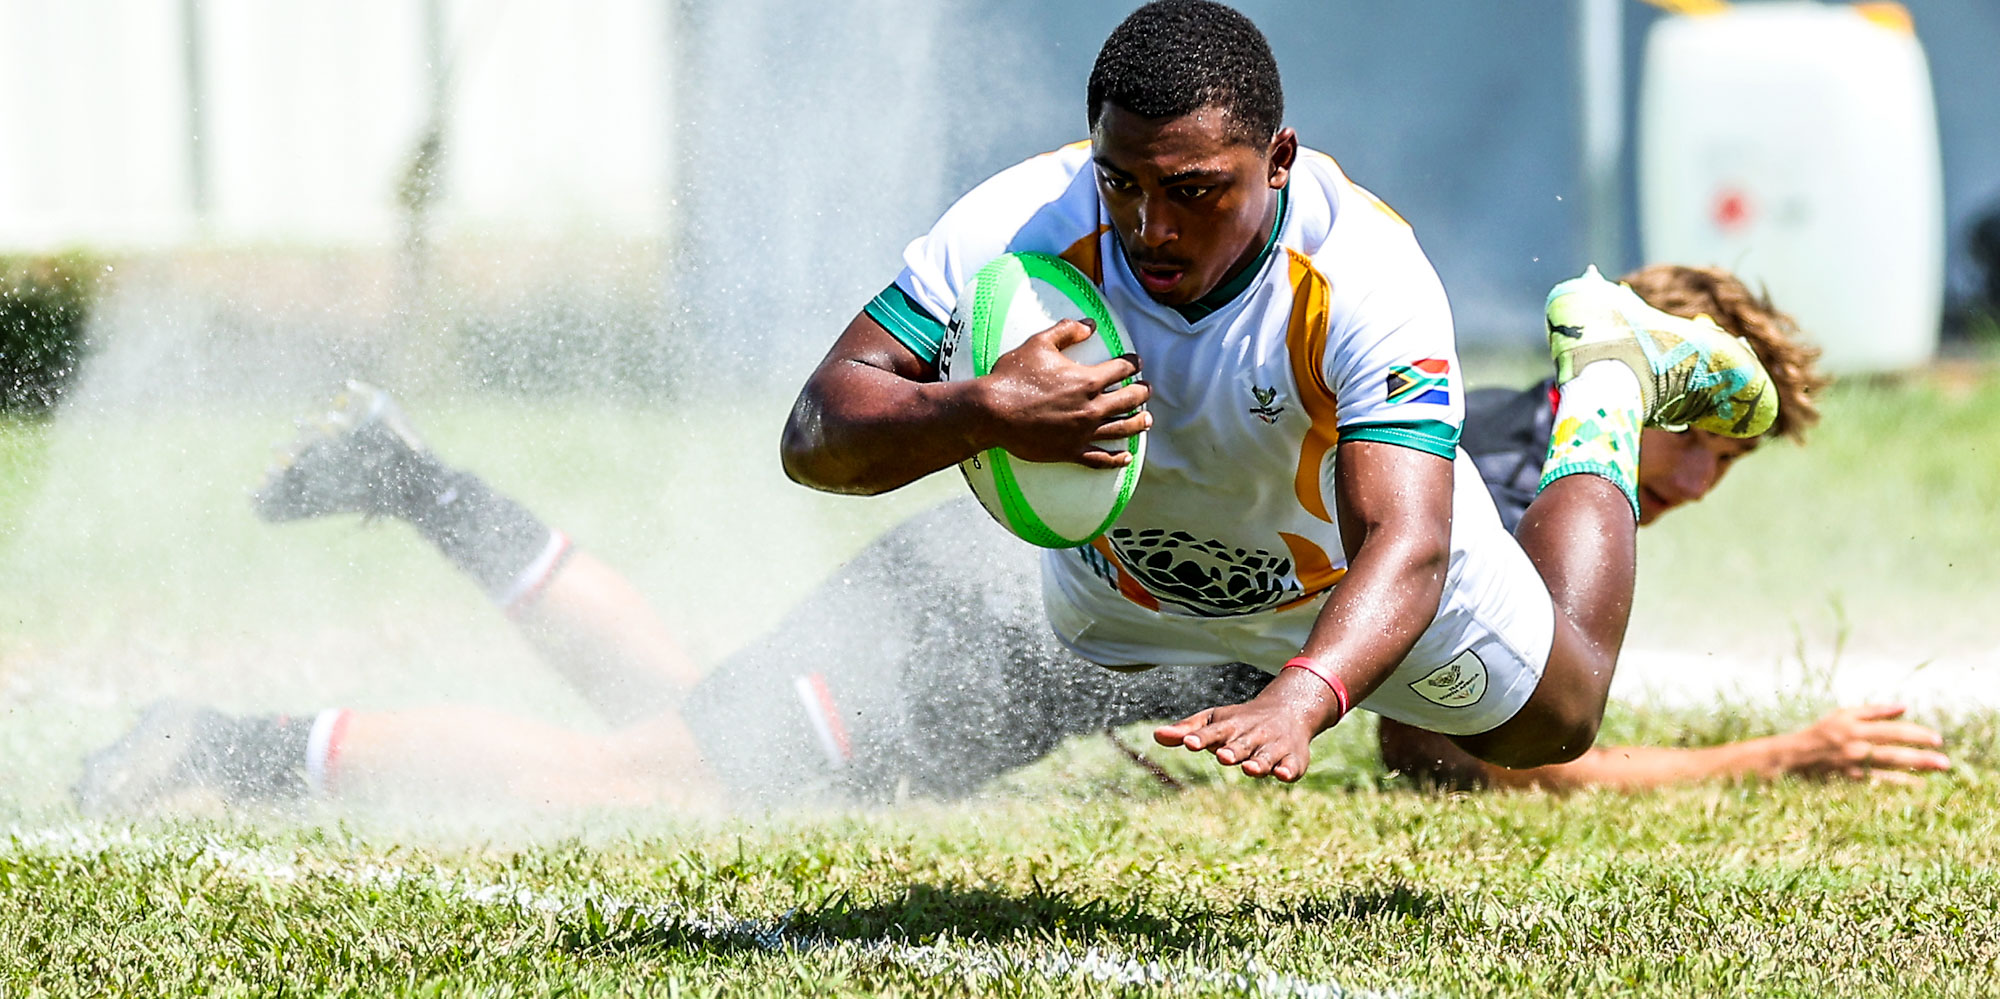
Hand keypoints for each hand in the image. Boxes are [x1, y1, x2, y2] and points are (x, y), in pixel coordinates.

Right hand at [977, 319, 1151, 467]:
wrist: (992, 412)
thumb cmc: (1013, 376)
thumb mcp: (1039, 344)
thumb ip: (1067, 331)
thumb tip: (1090, 324)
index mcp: (1087, 380)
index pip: (1121, 370)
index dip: (1132, 364)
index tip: (1136, 363)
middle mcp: (1091, 407)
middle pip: (1129, 399)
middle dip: (1141, 392)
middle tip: (1146, 390)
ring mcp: (1083, 432)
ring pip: (1121, 428)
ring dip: (1138, 423)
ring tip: (1147, 420)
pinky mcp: (1071, 451)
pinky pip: (1100, 458)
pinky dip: (1116, 458)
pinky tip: (1126, 456)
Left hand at [1151, 668, 1342, 781]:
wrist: (1289, 710)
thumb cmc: (1241, 721)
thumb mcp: (1214, 720)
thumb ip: (1187, 730)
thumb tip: (1156, 735)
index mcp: (1231, 726)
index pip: (1214, 732)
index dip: (1202, 738)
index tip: (1189, 743)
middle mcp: (1253, 735)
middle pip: (1241, 744)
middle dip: (1232, 750)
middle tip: (1222, 756)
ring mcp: (1274, 746)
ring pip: (1266, 756)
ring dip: (1258, 762)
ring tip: (1249, 768)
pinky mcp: (1293, 758)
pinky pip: (1292, 765)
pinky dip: (1288, 769)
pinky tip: (1282, 774)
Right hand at [1778, 705, 1949, 783]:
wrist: (1795, 756)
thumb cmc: (1822, 731)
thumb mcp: (1843, 714)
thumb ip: (1874, 711)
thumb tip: (1904, 707)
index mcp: (1853, 727)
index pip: (1891, 730)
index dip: (1915, 734)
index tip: (1937, 739)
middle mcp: (1854, 746)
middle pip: (1893, 753)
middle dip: (1921, 757)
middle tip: (1945, 762)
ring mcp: (1852, 766)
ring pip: (1888, 770)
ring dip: (1914, 772)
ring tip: (1936, 772)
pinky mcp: (1850, 780)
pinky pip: (1878, 783)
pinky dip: (1898, 784)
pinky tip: (1915, 785)